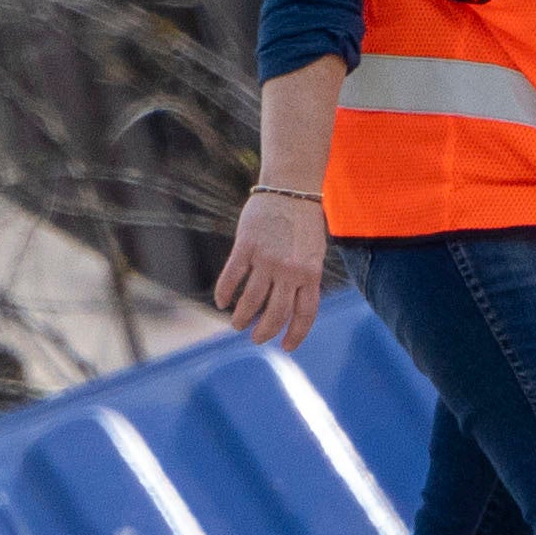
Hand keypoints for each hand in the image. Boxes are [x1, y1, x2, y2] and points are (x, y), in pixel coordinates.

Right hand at [215, 185, 333, 350]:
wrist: (291, 188)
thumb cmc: (303, 222)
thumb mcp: (313, 252)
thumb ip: (305, 278)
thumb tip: (292, 309)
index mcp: (310, 272)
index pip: (305, 314)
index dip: (295, 335)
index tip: (285, 347)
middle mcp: (290, 270)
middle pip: (276, 314)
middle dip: (265, 332)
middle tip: (256, 338)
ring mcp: (267, 259)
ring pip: (251, 301)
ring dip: (243, 318)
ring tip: (238, 324)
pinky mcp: (246, 246)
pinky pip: (232, 277)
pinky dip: (225, 293)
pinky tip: (222, 302)